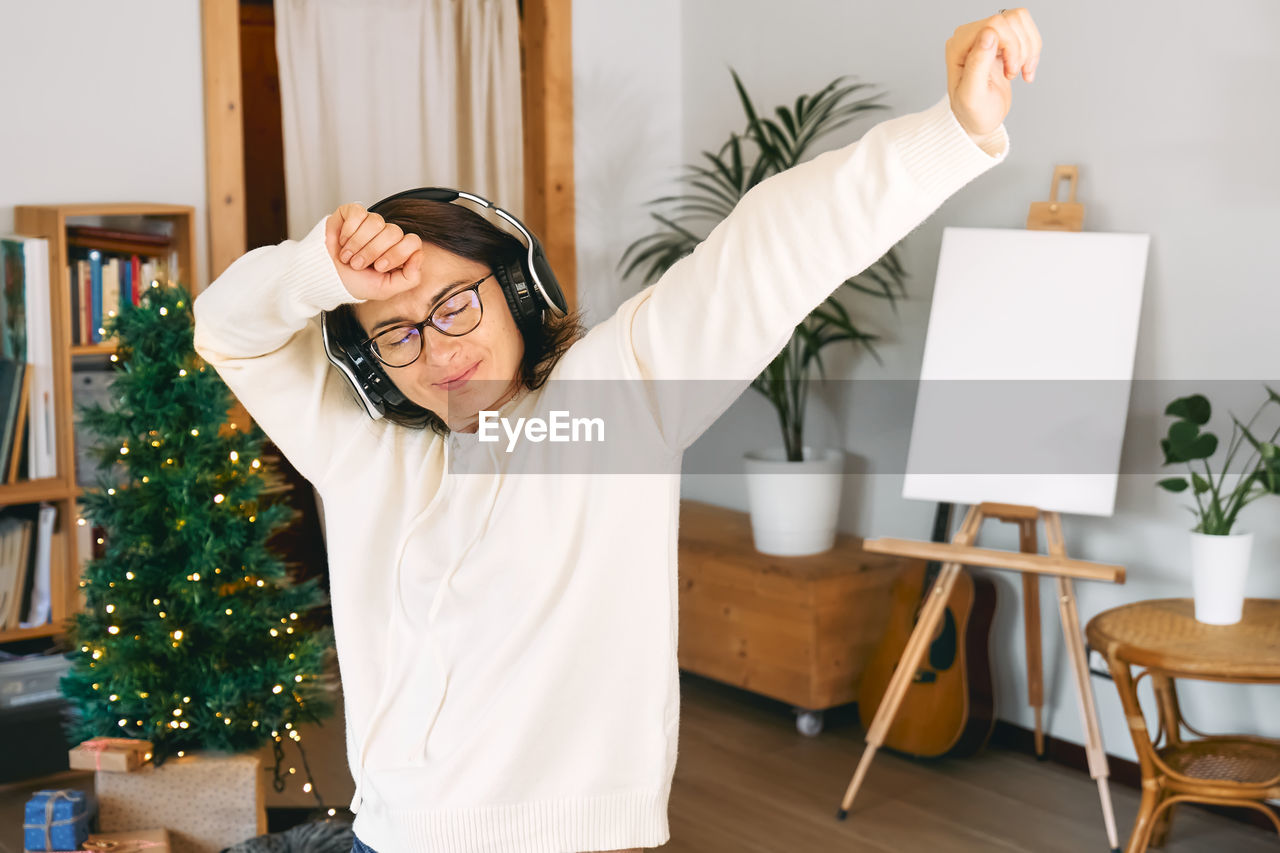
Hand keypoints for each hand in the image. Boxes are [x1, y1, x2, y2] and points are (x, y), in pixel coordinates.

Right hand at [325, 203, 423, 300]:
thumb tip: (419, 256)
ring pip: (376, 222)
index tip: (378, 267)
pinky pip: (359, 213)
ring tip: (347, 257)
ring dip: (358, 244)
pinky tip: (341, 242)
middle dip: (373, 252)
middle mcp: (388, 235)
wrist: (327, 277)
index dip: (396, 254)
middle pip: (394, 232)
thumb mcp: (386, 289)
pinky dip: (348, 231)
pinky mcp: (353, 213)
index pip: (413, 242)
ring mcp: (371, 223)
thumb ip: (410, 278)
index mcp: (399, 251)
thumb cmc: (356, 282)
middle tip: (358, 265)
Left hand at [946, 8, 1041, 137]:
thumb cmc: (972, 112)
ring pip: (1021, 21)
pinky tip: (1024, 71)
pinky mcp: (1001, 41)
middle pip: (1011, 20)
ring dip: (1028, 49)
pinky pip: (1026, 30)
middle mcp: (971, 35)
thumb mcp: (972, 95)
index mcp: (958, 45)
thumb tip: (988, 33)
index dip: (1010, 45)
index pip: (995, 24)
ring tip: (1018, 72)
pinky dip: (1032, 51)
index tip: (1009, 73)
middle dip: (1020, 50)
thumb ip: (978, 63)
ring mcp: (986, 36)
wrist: (979, 121)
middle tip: (1012, 74)